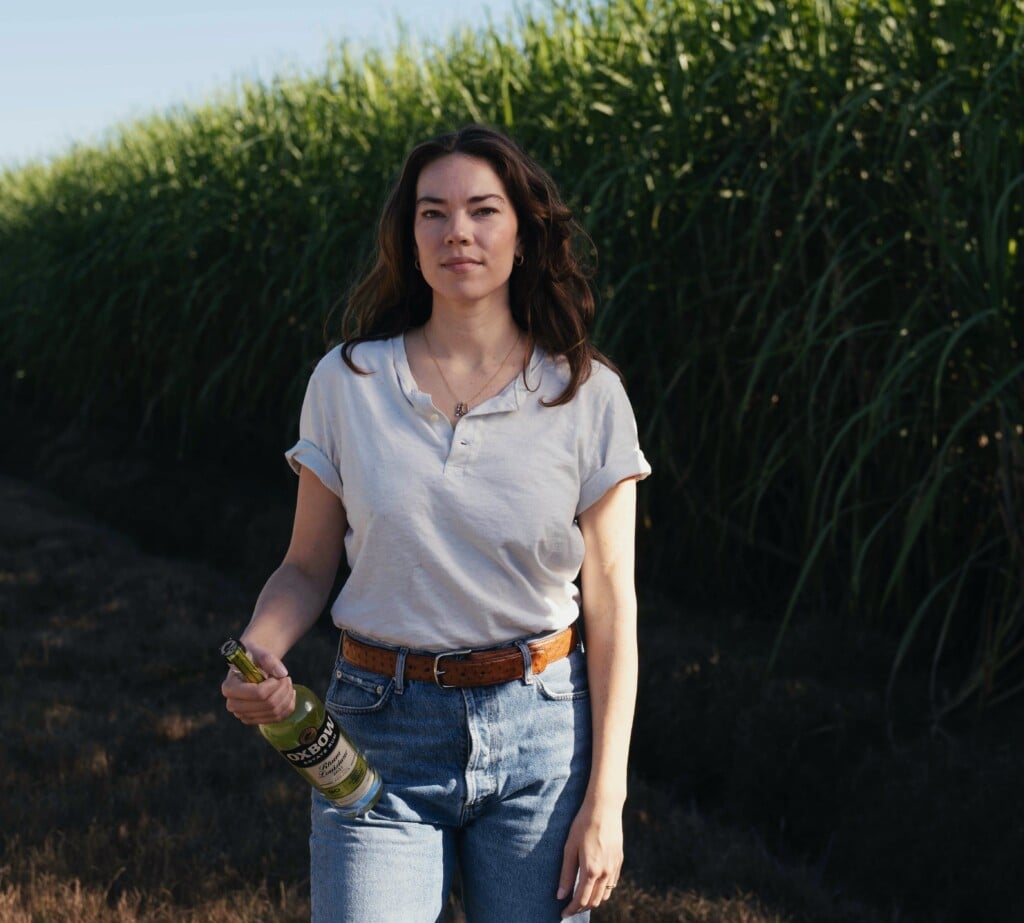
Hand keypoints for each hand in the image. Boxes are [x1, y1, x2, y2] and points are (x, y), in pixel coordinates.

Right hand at [220, 644, 294, 724]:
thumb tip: (282, 673)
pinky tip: (289, 694)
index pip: (258, 693)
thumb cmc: (253, 656)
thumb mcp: (258, 651)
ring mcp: (243, 714)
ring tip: (287, 683)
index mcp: (229, 687)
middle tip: (287, 678)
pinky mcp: (254, 719)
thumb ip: (268, 658)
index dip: (274, 685)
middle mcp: (233, 704)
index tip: (279, 675)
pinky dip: (288, 706)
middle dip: (283, 690)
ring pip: (274, 712)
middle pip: (268, 704)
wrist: (251, 665)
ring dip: (287, 697)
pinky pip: (277, 718)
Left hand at [556, 798, 623, 917]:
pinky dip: (602, 890)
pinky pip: (612, 884)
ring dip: (592, 900)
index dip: (571, 909)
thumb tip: (560, 895)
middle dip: (580, 907)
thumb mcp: (570, 848)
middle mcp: (605, 872)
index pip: (581, 900)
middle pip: (593, 901)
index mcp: (591, 870)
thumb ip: (566, 873)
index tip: (562, 913)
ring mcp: (614, 867)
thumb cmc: (583, 825)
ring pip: (604, 895)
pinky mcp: (619, 861)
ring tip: (580, 897)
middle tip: (569, 907)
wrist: (605, 808)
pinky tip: (594, 884)